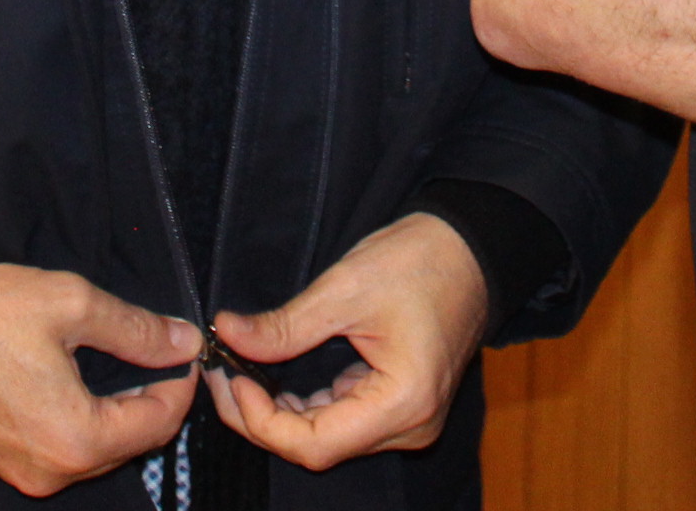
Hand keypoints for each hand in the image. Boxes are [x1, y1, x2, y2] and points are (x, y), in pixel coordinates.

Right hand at [0, 243, 197, 498]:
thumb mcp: (70, 304)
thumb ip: (136, 329)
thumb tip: (183, 342)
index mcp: (76, 438)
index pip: (160, 421)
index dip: (182, 380)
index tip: (186, 346)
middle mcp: (52, 471)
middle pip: (133, 443)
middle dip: (154, 398)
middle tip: (161, 349)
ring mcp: (24, 473)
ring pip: (99, 449)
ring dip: (120, 410)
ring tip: (124, 359)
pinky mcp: (3, 461)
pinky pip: (64, 449)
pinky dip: (85, 418)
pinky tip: (81, 377)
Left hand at [206, 213, 490, 468]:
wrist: (473, 248)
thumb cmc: (422, 262)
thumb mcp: (346, 288)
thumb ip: (285, 325)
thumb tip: (227, 333)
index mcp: (403, 403)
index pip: (314, 443)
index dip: (262, 421)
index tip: (230, 379)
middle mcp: (409, 426)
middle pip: (318, 447)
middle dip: (262, 419)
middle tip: (223, 376)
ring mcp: (407, 420)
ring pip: (326, 438)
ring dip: (280, 414)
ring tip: (241, 375)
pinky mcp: (400, 406)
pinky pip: (342, 420)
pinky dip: (305, 406)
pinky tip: (276, 381)